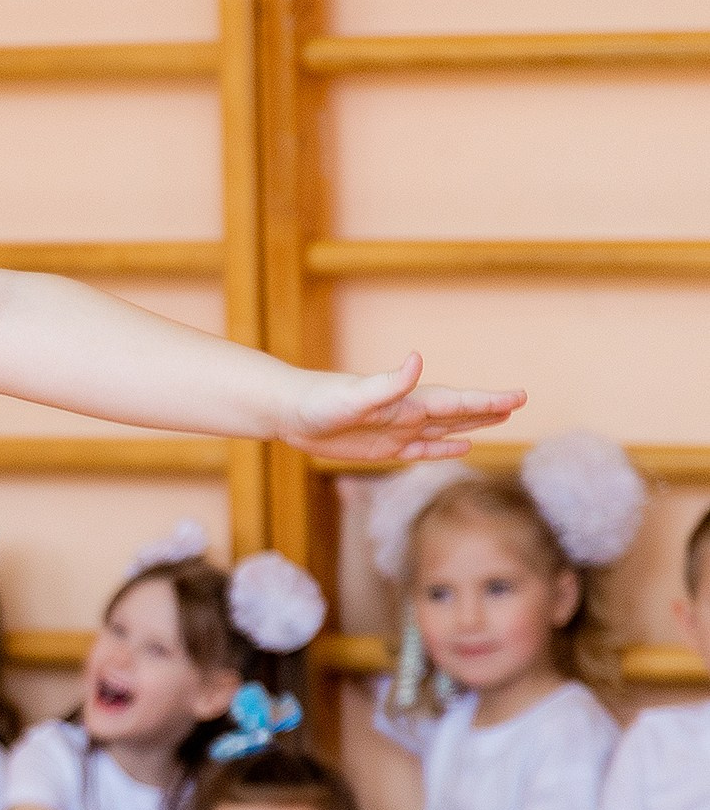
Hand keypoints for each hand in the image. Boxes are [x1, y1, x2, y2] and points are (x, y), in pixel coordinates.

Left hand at [288, 355, 522, 470]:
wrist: (290, 411)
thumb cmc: (318, 403)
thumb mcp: (353, 397)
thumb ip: (388, 383)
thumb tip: (418, 359)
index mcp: (407, 403)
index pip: (456, 401)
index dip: (488, 401)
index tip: (519, 397)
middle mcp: (406, 414)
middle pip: (457, 411)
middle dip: (488, 408)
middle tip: (520, 401)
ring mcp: (396, 430)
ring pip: (444, 429)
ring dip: (472, 424)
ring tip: (500, 418)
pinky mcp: (382, 447)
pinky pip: (421, 450)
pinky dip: (442, 449)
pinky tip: (461, 446)